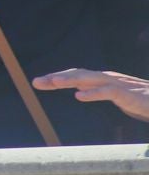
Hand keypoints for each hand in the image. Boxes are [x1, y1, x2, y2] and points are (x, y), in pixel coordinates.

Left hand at [33, 69, 148, 121]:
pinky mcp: (128, 94)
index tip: (38, 82)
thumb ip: (99, 92)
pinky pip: (108, 92)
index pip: (76, 76)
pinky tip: (79, 96)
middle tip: (36, 82)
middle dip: (56, 78)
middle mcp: (108, 78)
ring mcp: (118, 84)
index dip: (57, 78)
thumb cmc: (142, 99)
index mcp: (103, 80)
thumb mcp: (116, 96)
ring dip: (69, 80)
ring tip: (52, 82)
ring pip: (90, 79)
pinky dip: (93, 93)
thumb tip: (80, 91)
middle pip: (78, 75)